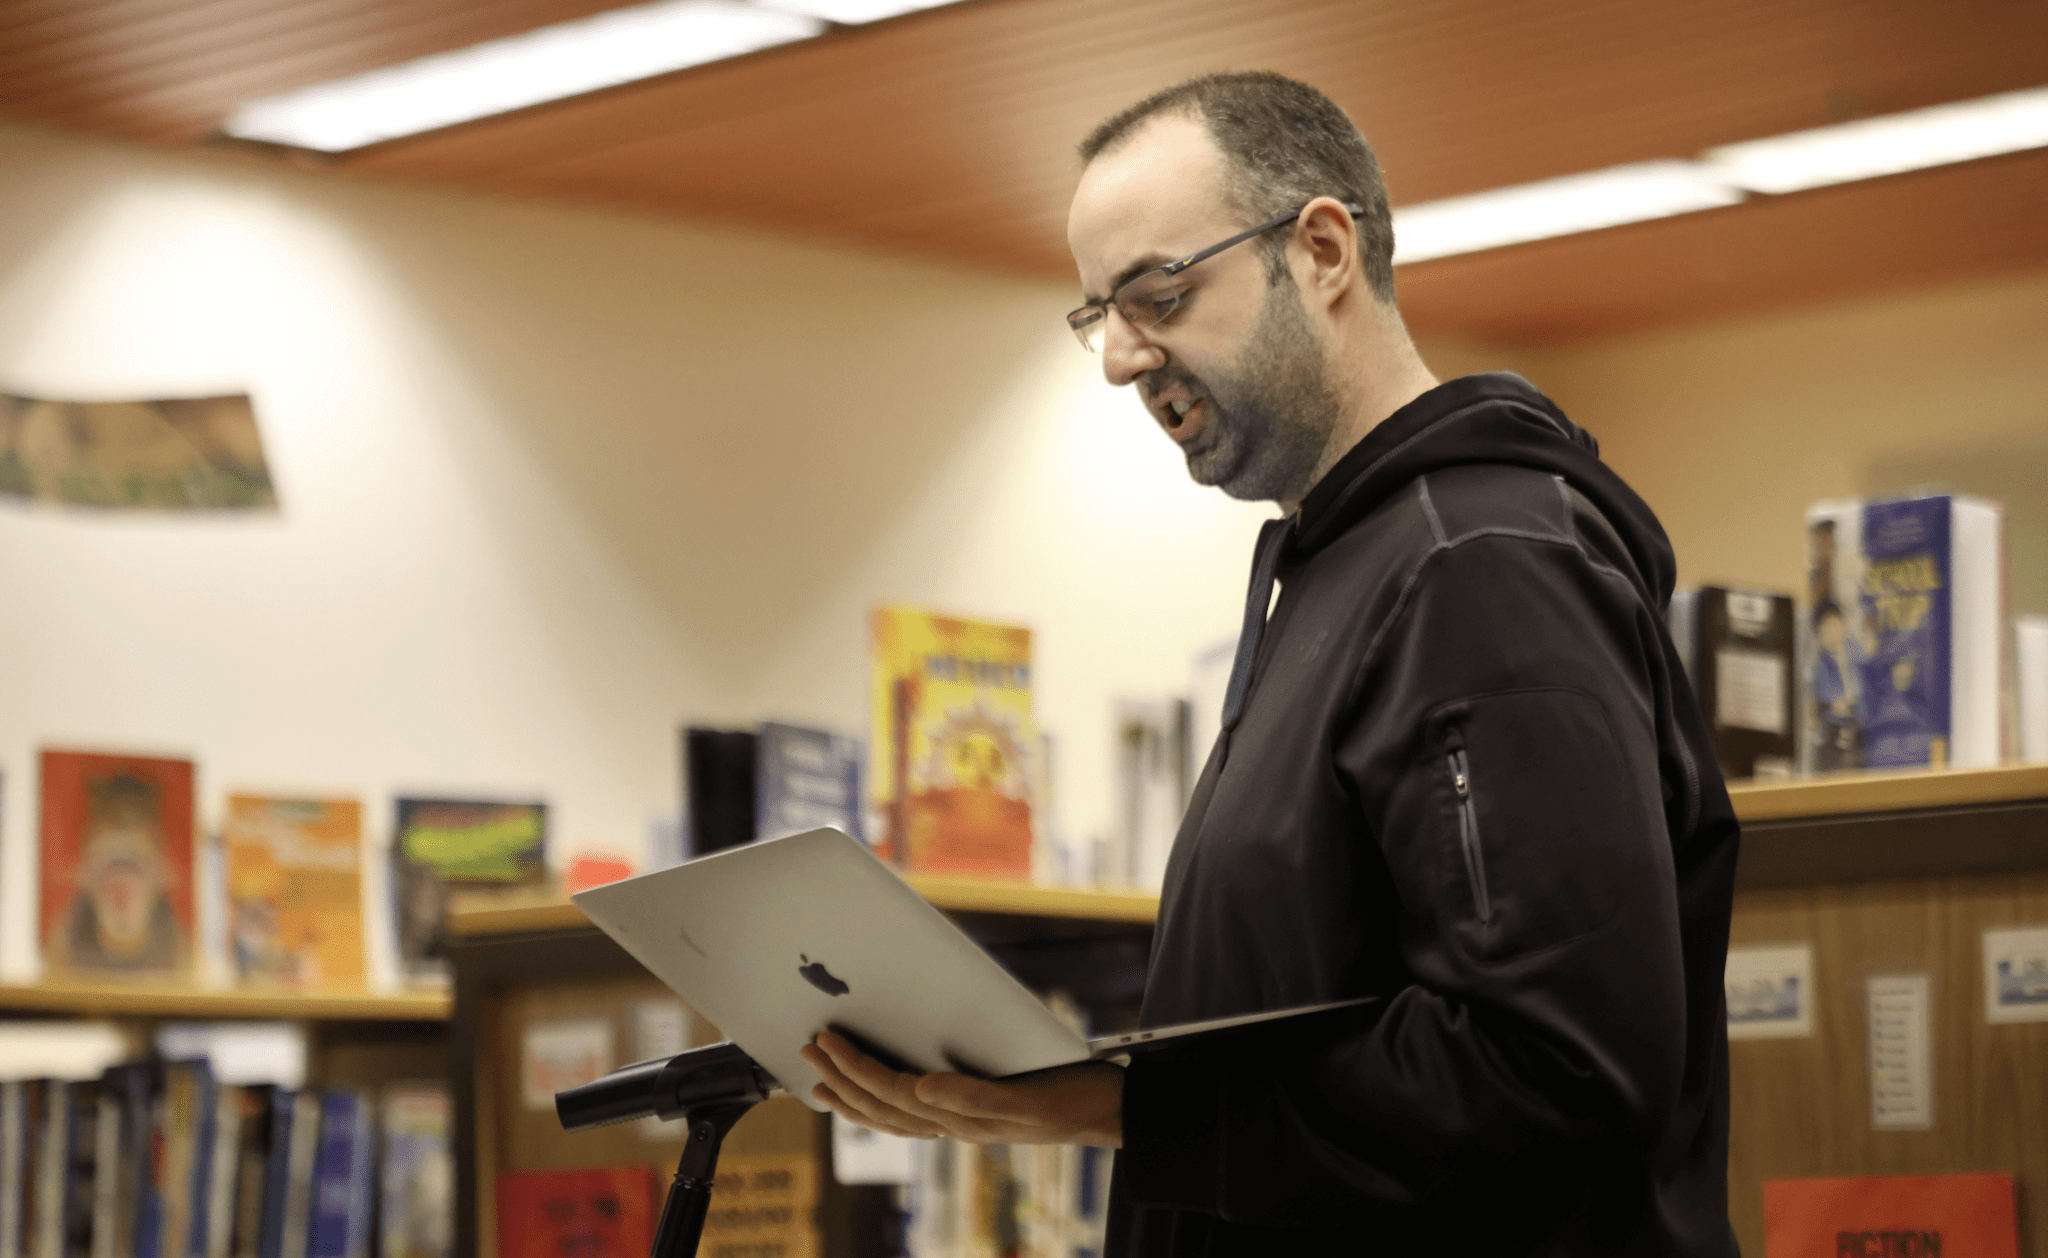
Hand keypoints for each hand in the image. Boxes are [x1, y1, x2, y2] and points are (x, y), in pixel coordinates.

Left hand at [800, 1031, 1121, 1147]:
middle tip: (809, 1049)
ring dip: (853, 1094)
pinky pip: (914, 1113)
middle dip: (842, 1077)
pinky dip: (885, 1102)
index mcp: (963, 1117)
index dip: (855, 1066)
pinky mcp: (974, 1113)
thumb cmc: (1074, 1100)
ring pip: (893, 1115)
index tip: (827, 1041)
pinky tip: (876, 1093)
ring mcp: (962, 1123)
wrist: (1111, 1112)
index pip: (893, 1090)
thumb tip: (921, 1087)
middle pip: (883, 1104)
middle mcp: (956, 1123)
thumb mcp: (1027, 1098)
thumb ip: (974, 1097)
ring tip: (822, 1077)